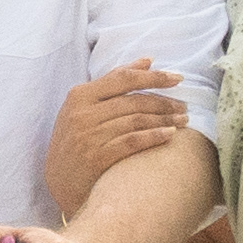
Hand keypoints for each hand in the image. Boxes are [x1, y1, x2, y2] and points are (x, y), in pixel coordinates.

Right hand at [49, 62, 195, 204]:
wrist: (59, 182)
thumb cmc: (76, 141)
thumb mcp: (84, 108)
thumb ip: (113, 82)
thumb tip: (147, 61)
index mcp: (79, 96)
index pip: (123, 78)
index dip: (154, 77)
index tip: (178, 78)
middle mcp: (82, 113)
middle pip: (133, 101)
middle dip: (164, 102)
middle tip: (183, 107)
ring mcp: (88, 136)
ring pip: (136, 120)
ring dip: (165, 119)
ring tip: (183, 121)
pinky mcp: (96, 158)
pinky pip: (132, 141)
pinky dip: (154, 136)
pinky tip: (170, 135)